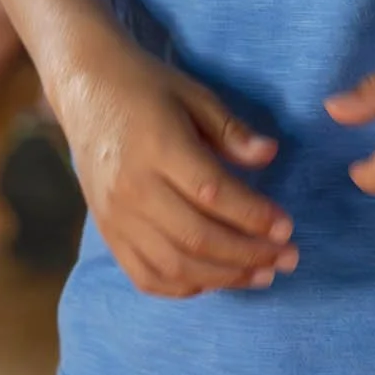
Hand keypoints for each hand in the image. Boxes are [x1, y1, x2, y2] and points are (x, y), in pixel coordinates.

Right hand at [54, 34, 296, 298]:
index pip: (212, 193)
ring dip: (225, 277)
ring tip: (263, 274)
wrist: (86, 89)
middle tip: (288, 257)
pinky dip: (184, 288)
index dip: (254, 216)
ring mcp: (115, 215)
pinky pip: (146, 276)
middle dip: (250, 254)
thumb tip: (269, 155)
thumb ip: (230, 130)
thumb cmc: (145, 87)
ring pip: (175, 265)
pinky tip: (216, 280)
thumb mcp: (193, 95)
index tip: (287, 227)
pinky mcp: (107, 232)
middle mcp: (133, 187)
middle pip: (197, 237)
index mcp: (158, 146)